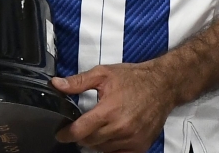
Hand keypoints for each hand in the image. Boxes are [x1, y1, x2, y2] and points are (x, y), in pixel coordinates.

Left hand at [53, 62, 177, 152]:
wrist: (162, 86)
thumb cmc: (132, 78)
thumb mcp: (103, 73)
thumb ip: (78, 82)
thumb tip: (56, 84)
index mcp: (109, 111)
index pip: (80, 131)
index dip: (66, 133)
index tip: (60, 133)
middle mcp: (120, 129)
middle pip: (89, 142)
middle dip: (81, 136)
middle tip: (79, 127)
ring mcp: (131, 140)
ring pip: (102, 150)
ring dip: (95, 142)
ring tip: (96, 128)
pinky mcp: (140, 146)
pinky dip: (110, 148)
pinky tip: (109, 137)